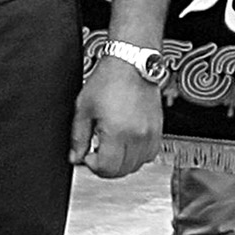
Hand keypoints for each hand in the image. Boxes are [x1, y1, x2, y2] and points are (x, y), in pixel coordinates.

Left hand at [68, 51, 165, 179]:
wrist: (132, 64)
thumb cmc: (109, 80)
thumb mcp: (84, 108)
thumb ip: (78, 137)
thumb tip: (76, 156)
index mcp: (117, 132)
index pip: (107, 168)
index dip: (93, 166)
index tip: (89, 155)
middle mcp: (137, 135)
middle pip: (123, 170)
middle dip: (107, 166)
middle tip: (98, 153)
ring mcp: (151, 133)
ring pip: (138, 165)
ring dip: (123, 163)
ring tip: (113, 148)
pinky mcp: (159, 128)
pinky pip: (150, 154)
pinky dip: (138, 155)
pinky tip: (128, 145)